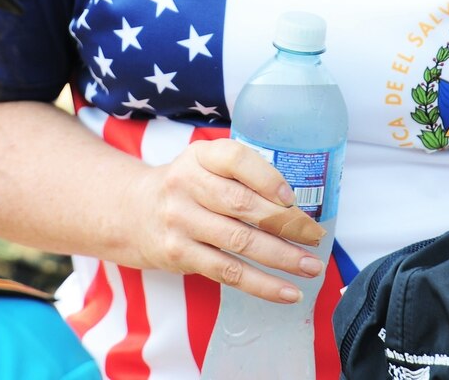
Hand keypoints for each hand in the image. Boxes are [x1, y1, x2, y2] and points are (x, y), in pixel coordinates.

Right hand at [122, 138, 325, 302]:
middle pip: (242, 205)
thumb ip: (242, 174)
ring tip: (311, 267)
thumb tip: (298, 205)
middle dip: (286, 223)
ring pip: (239, 242)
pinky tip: (287, 292)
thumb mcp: (205, 164)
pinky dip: (262, 285)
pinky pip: (228, 272)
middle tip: (315, 236)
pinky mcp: (180, 254)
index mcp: (199, 156)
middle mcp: (186, 185)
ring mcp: (181, 221)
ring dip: (281, 257)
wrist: (133, 212)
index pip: (235, 159)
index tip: (292, 198)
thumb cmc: (186, 187)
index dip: (267, 178)